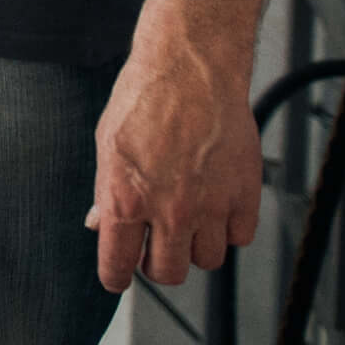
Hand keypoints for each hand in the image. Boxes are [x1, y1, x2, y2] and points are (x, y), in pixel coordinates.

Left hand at [88, 34, 261, 290]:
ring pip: (207, 260)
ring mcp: (211, 204)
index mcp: (126, 198)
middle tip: (156, 242)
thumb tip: (98, 222)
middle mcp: (169, 209)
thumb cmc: (144, 97)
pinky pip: (240, 237)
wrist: (191, 67)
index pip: (118, 265)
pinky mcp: (245, 194)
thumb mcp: (107, 143)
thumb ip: (105, 189)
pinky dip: (229, 228)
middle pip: (168, 273)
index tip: (118, 276)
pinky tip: (216, 203)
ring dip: (195, 245)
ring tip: (187, 217)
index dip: (115, 276)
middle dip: (158, 263)